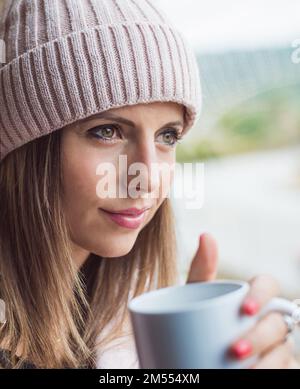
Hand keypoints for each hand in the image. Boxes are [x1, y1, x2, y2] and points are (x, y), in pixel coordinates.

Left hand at [186, 233, 299, 368]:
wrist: (186, 355)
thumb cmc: (198, 320)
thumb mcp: (196, 297)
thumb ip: (202, 270)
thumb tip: (206, 234)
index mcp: (251, 297)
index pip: (268, 285)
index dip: (262, 295)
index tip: (245, 310)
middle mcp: (268, 320)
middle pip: (278, 322)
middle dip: (261, 336)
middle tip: (235, 351)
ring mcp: (274, 347)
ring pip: (285, 352)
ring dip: (269, 363)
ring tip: (243, 374)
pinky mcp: (277, 369)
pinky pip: (287, 372)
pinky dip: (275, 374)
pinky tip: (254, 378)